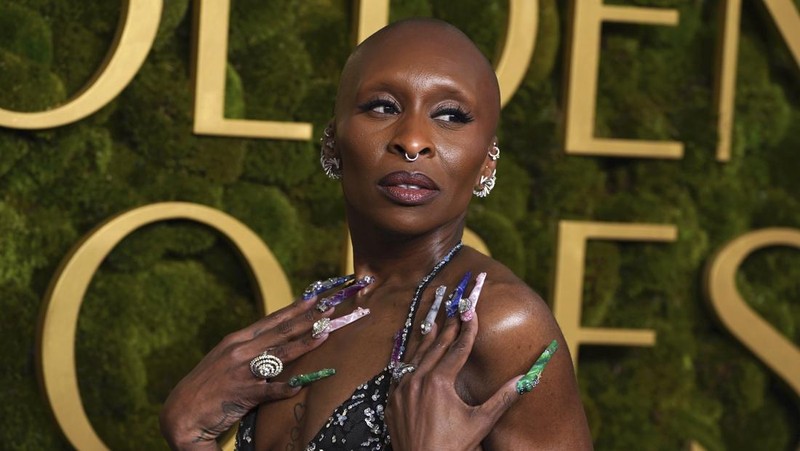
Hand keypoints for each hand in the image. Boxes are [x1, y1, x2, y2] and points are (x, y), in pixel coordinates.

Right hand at [159, 297, 330, 449]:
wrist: (181, 413)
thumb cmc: (209, 386)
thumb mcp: (226, 359)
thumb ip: (250, 349)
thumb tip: (276, 340)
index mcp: (238, 340)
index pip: (273, 320)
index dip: (295, 308)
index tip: (315, 297)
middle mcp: (241, 350)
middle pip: (281, 332)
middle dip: (308, 319)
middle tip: (330, 307)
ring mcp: (242, 371)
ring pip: (280, 354)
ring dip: (304, 343)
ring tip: (325, 334)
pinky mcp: (242, 394)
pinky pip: (270, 390)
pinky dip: (286, 387)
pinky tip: (303, 383)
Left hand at [385, 310, 521, 450]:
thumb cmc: (452, 447)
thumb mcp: (480, 422)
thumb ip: (502, 398)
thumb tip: (525, 380)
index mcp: (439, 382)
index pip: (458, 349)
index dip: (468, 331)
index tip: (473, 313)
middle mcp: (417, 381)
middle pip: (436, 348)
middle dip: (448, 329)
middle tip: (455, 312)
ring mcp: (401, 390)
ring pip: (415, 358)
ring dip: (426, 340)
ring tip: (434, 324)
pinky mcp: (392, 401)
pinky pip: (399, 373)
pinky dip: (408, 360)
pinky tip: (409, 354)